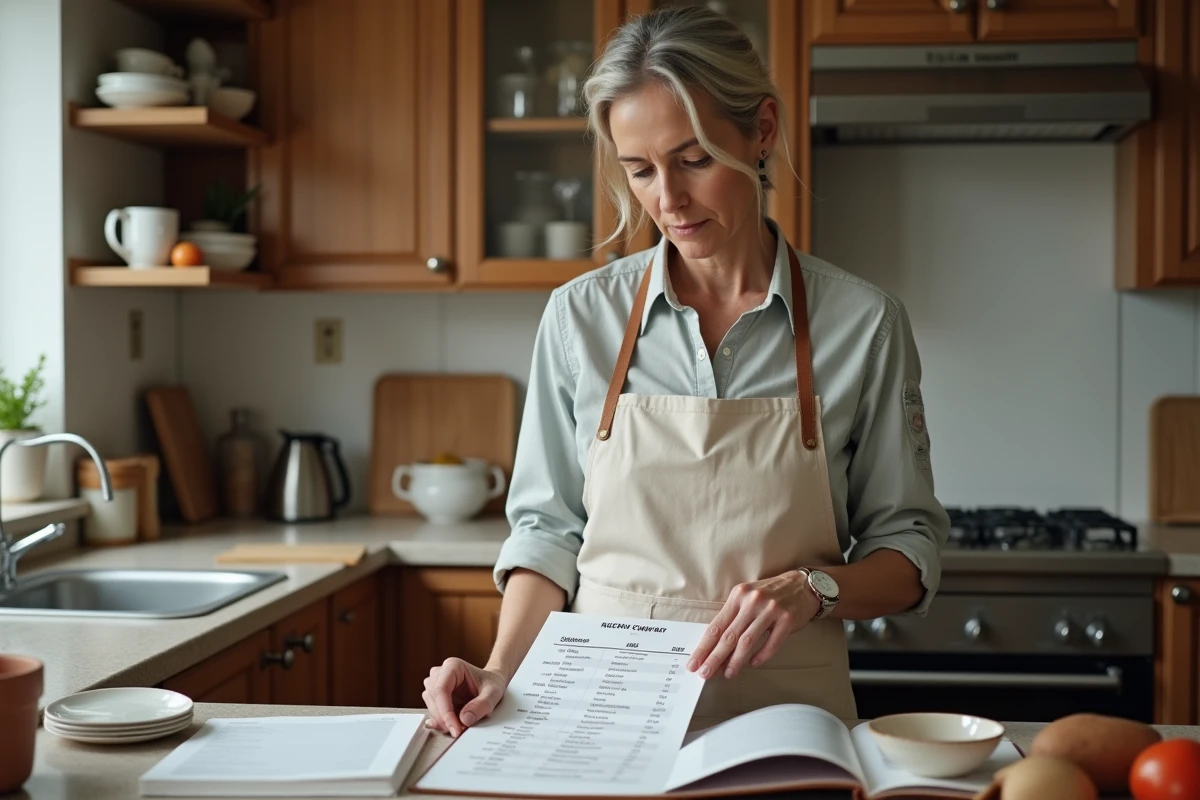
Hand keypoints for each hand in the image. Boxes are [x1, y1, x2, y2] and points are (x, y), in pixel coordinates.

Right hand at [422, 657, 507, 736]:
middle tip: (461, 730)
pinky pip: (433, 711)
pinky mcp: (435, 696)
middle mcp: (439, 673)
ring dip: (443, 720)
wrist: (491, 683)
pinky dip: (443, 721)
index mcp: (452, 666)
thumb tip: (465, 719)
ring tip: (462, 726)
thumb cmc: (491, 683)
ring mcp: (435, 685)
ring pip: (431, 706)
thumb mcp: (493, 693)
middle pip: (433, 699)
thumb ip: (482, 705)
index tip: (455, 728)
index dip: (445, 712)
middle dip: (445, 719)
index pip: (441, 690)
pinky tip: (453, 724)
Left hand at [686, 572, 818, 680]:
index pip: (716, 625)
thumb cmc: (771, 594)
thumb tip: (716, 646)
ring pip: (747, 641)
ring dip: (736, 661)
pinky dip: (761, 655)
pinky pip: (771, 643)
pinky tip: (753, 663)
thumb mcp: (748, 597)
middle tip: (704, 673)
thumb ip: (734, 616)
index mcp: (739, 595)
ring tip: (728, 674)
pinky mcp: (787, 619)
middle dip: (715, 657)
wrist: (804, 585)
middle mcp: (753, 601)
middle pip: (729, 635)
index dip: (704, 646)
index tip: (694, 662)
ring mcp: (771, 610)